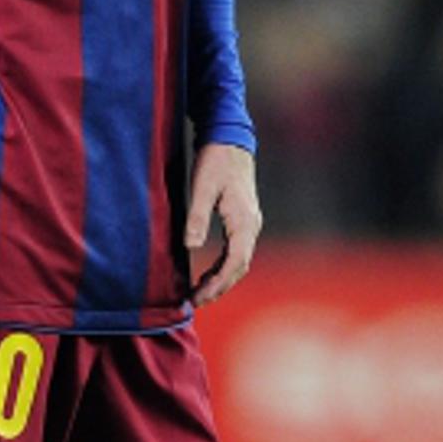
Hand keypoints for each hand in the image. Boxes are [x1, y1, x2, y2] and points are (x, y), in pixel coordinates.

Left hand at [185, 143, 261, 306]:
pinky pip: (236, 251)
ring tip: (199, 293)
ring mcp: (250, 223)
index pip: (234, 262)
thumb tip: (191, 246)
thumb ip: (197, 217)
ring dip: (221, 279)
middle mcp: (251, 225)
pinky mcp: (243, 220)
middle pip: (238, 267)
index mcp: (243, 221)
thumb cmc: (215, 160)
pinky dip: (223, 266)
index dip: (217, 284)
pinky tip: (208, 273)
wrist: (230, 139)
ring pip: (238, 261)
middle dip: (219, 287)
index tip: (199, 297)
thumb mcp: (202, 187)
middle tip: (196, 302)